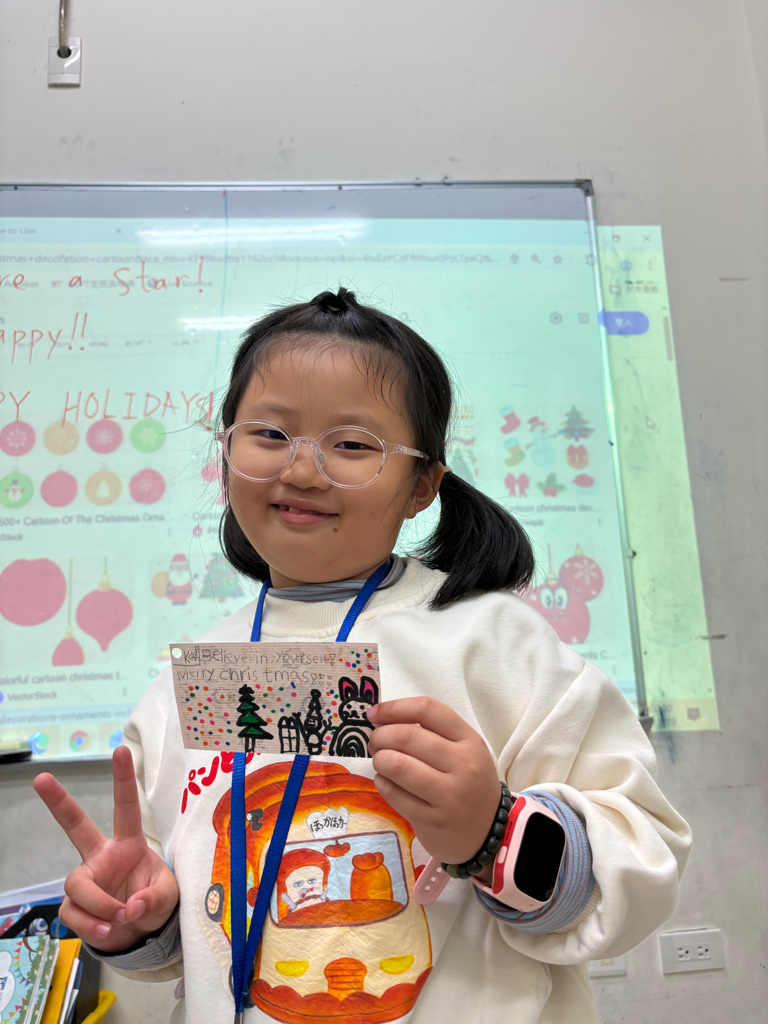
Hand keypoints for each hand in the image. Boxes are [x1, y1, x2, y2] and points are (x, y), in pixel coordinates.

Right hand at [33, 745, 178, 952]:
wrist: (138, 934)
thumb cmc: (152, 901)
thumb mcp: (167, 896)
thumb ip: (155, 898)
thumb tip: (130, 906)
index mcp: (128, 844)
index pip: (125, 807)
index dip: (123, 779)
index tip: (119, 750)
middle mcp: (101, 857)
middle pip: (75, 824)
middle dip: (58, 801)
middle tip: (41, 778)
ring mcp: (85, 880)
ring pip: (78, 885)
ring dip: (100, 904)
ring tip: (121, 917)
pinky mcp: (74, 906)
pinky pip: (74, 913)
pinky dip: (93, 926)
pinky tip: (109, 930)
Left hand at [367, 698, 499, 865]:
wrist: (487, 833)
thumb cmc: (469, 784)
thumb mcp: (464, 752)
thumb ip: (433, 733)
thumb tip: (385, 718)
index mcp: (470, 741)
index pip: (427, 710)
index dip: (394, 708)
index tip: (374, 714)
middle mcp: (463, 765)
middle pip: (407, 736)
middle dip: (380, 736)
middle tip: (375, 742)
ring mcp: (449, 795)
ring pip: (396, 765)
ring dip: (379, 760)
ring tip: (381, 762)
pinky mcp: (432, 820)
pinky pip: (393, 793)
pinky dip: (382, 783)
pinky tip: (386, 781)